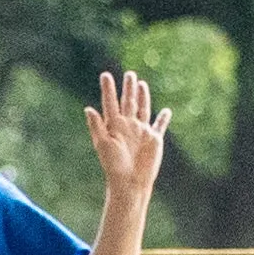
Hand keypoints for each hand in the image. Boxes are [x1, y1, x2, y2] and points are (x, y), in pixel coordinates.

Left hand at [85, 70, 172, 191]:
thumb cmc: (113, 165)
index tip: (105, 75)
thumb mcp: (102, 144)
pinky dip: (163, 118)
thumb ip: (96, 126)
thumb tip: (88, 109)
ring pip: (143, 109)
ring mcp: (141, 131)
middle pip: (128, 102)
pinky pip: (159, 126)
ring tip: (141, 84)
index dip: (108, 89)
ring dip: (143, 97)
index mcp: (114, 125)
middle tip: (129, 73)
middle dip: (128, 88)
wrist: (130, 181)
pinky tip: (166, 111)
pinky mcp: (154, 139)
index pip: (110, 103)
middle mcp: (128, 126)